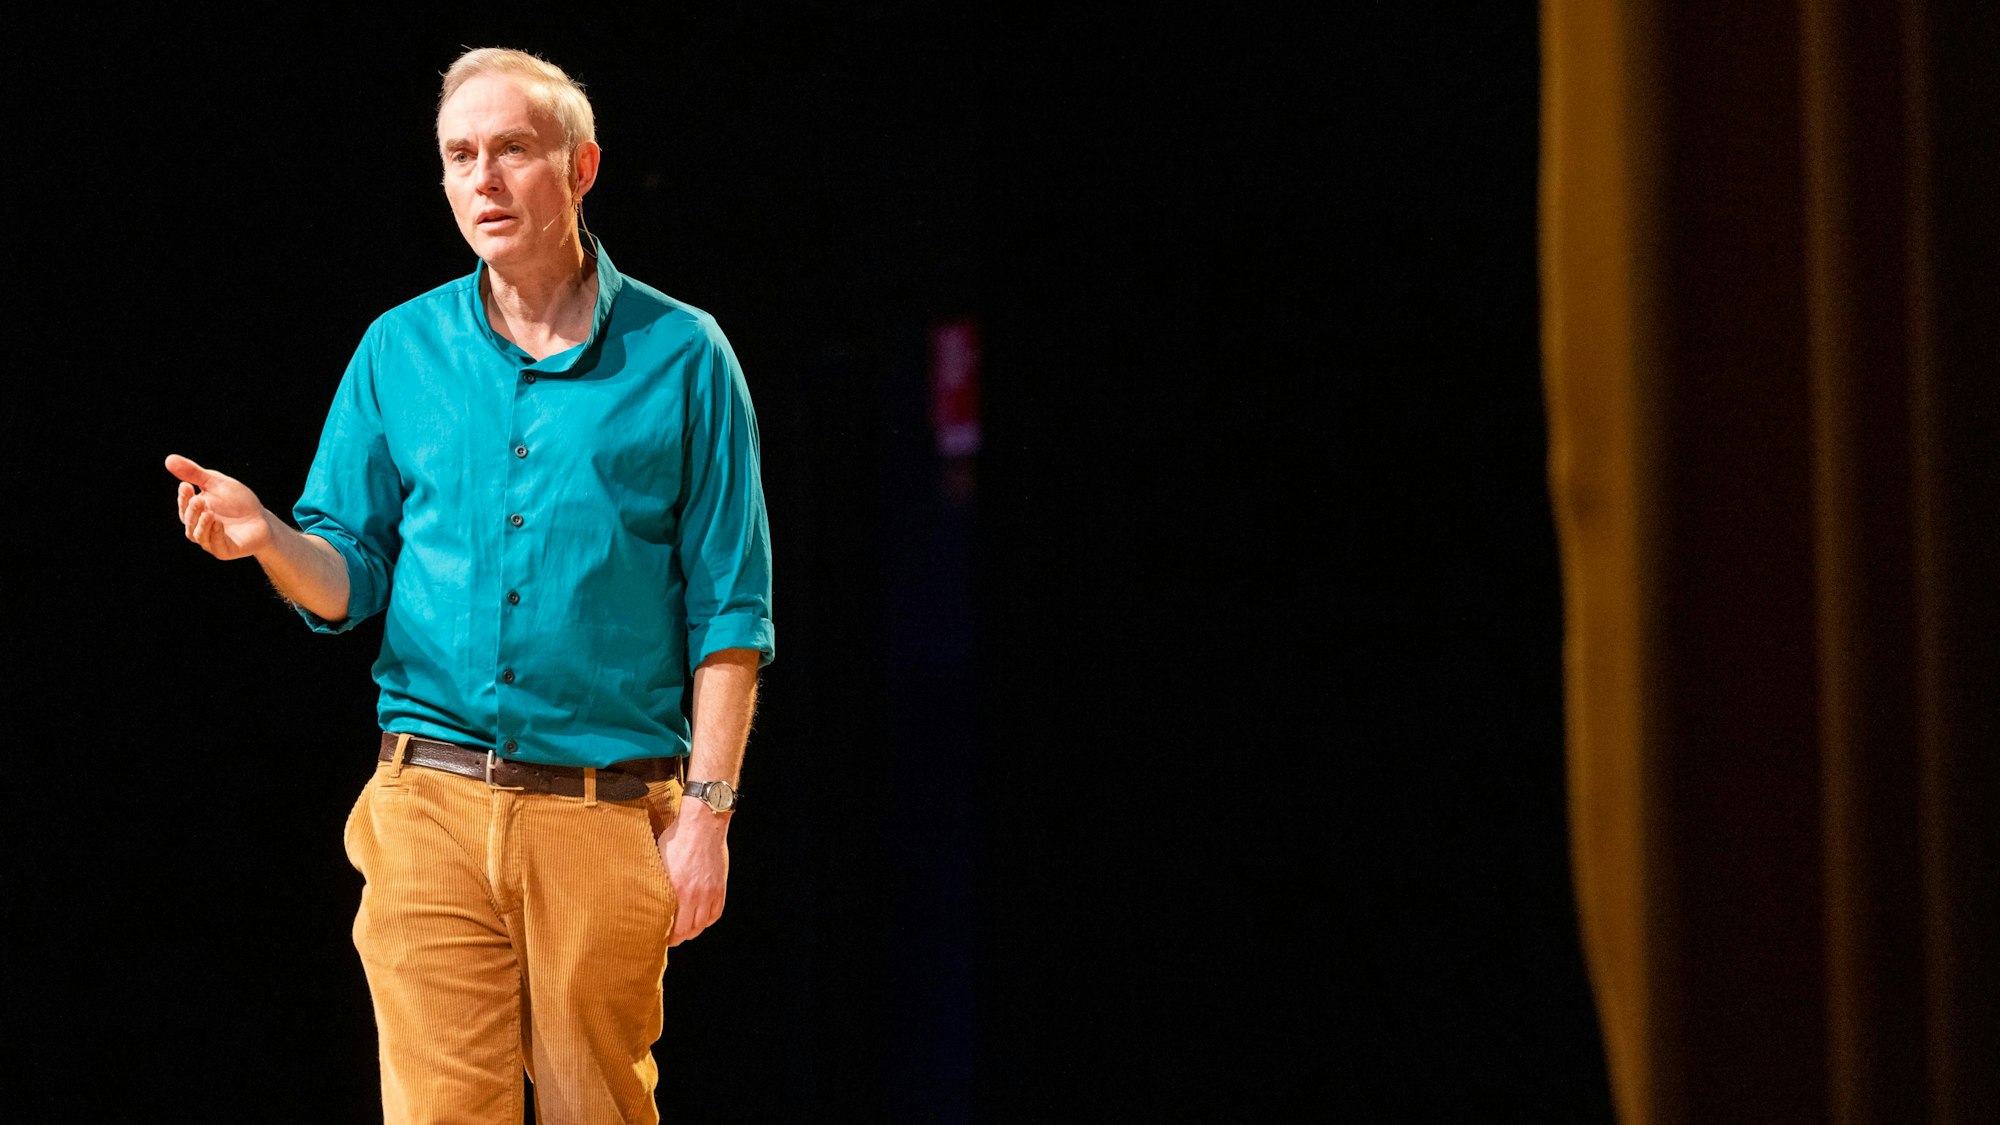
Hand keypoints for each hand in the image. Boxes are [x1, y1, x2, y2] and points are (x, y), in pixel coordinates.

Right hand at [167, 454, 274, 559]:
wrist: (262, 519)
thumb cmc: (237, 501)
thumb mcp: (217, 483)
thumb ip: (195, 473)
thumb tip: (169, 459)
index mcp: (195, 512)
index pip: (184, 506)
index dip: (183, 497)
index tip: (186, 485)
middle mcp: (199, 528)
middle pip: (189, 522)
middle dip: (192, 511)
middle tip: (198, 499)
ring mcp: (212, 541)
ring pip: (199, 535)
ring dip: (202, 524)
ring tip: (208, 512)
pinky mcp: (226, 550)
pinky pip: (217, 546)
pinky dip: (216, 535)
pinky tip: (219, 523)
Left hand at [657, 794, 729, 945]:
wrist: (703, 824)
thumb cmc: (677, 838)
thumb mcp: (659, 860)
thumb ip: (657, 882)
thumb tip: (645, 896)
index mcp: (678, 890)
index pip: (676, 928)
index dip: (669, 937)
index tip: (662, 937)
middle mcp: (696, 895)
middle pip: (690, 930)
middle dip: (680, 937)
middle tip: (672, 937)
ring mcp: (711, 891)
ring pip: (704, 924)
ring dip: (694, 930)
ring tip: (685, 929)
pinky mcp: (720, 886)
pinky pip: (716, 912)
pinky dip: (708, 919)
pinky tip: (701, 918)